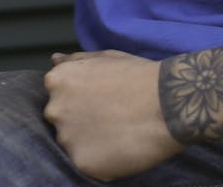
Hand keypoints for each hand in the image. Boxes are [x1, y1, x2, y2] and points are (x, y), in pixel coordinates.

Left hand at [43, 50, 182, 180]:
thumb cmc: (138, 75)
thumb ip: (75, 60)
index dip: (79, 99)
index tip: (99, 100)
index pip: (57, 96)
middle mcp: (55, 110)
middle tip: (109, 118)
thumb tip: (55, 60)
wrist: (167, 103)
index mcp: (57, 82)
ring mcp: (67, 139)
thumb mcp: (105, 57)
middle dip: (80, 120)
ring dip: (90, 141)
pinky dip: (102, 160)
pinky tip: (121, 147)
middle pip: (61, 120)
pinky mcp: (82, 163)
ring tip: (117, 132)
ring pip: (73, 144)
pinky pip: (87, 164)